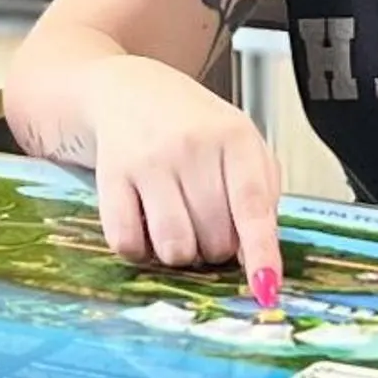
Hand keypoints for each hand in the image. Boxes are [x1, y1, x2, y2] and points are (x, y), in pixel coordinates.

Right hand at [72, 57, 286, 298]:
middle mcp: (192, 146)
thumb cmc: (194, 126)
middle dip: (216, 246)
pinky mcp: (111, 176)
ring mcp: (149, 161)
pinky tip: (145, 223)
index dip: (261, 252)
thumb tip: (257, 258)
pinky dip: (139, 249)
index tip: (266, 287)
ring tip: (179, 223)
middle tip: (206, 220)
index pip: (253, 205)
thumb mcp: (242, 143)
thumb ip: (260, 195)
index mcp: (235, 137)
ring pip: (173, 248)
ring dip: (179, 252)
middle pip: (215, 240)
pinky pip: (127, 243)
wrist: (129, 90)